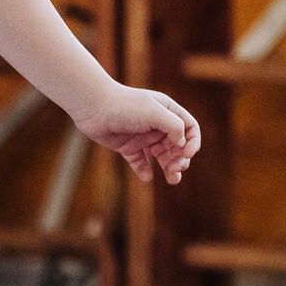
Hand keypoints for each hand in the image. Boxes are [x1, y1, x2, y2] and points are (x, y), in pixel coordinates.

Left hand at [74, 85, 198, 184]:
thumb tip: (182, 143)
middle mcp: (157, 124)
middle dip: (181, 159)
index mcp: (167, 111)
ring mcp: (143, 136)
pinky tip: (146, 176)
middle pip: (178, 146)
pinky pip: (141, 162)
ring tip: (172, 179)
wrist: (93, 107)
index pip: (189, 128)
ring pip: (162, 156)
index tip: (186, 153)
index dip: (193, 142)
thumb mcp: (154, 112)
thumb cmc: (124, 106)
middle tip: (175, 169)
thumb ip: (173, 126)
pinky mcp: (128, 147)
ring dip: (169, 168)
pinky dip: (145, 171)